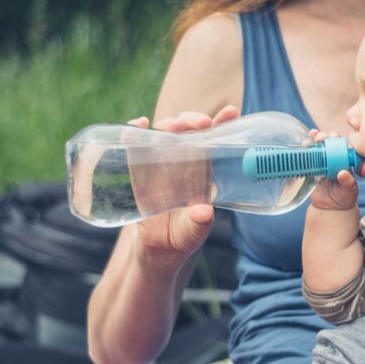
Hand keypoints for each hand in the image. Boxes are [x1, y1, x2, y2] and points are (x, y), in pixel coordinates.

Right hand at [130, 106, 237, 267]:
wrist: (155, 252)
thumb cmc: (181, 240)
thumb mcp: (192, 235)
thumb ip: (198, 224)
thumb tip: (204, 213)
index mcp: (203, 173)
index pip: (214, 143)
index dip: (222, 124)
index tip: (230, 111)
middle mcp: (183, 164)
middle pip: (189, 131)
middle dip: (194, 120)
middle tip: (200, 123)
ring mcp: (159, 165)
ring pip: (165, 134)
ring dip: (169, 123)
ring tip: (174, 125)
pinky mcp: (137, 171)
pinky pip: (135, 146)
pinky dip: (134, 132)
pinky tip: (138, 125)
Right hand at [308, 130, 358, 210]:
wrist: (331, 208)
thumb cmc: (345, 197)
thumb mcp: (350, 190)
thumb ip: (348, 182)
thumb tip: (343, 173)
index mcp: (343, 161)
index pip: (340, 145)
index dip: (337, 139)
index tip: (334, 136)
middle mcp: (332, 159)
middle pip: (327, 143)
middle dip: (324, 136)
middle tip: (321, 137)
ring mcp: (320, 164)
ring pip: (316, 148)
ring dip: (313, 139)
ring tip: (312, 136)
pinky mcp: (310, 170)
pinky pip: (307, 159)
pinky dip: (304, 150)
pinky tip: (303, 144)